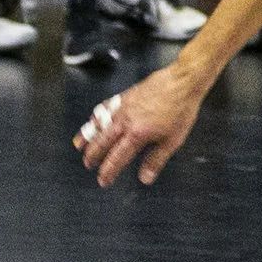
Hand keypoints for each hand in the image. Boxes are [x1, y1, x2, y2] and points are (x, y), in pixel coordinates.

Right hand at [77, 61, 205, 188]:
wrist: (182, 81)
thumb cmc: (180, 109)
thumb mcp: (172, 141)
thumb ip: (156, 160)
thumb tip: (145, 178)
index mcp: (137, 134)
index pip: (117, 158)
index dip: (108, 171)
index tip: (103, 180)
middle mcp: (125, 121)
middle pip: (103, 141)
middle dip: (94, 155)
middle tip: (88, 164)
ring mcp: (123, 106)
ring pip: (100, 124)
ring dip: (89, 135)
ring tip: (80, 144)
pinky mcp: (126, 96)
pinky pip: (106, 107)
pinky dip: (97, 115)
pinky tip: (94, 118)